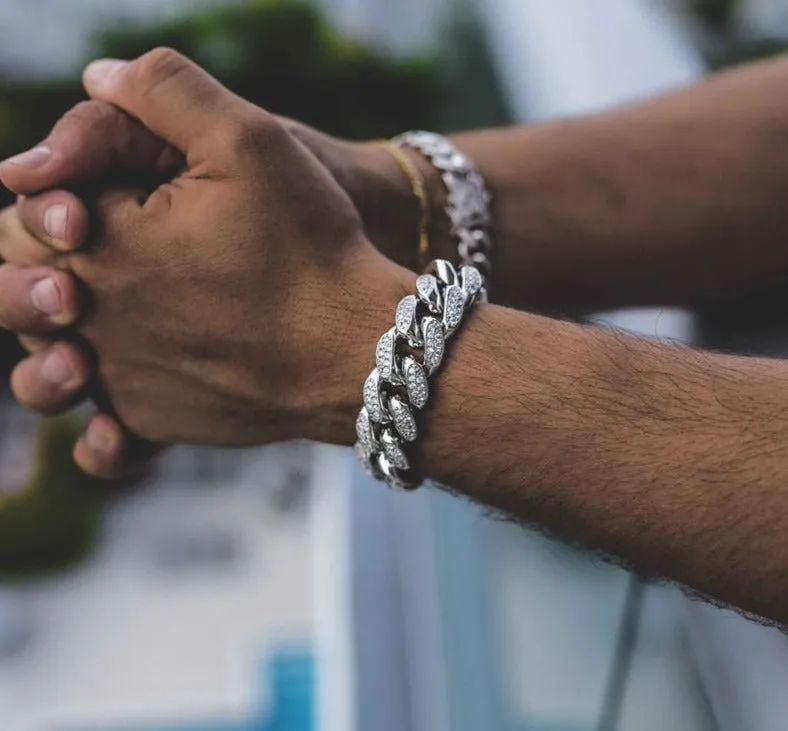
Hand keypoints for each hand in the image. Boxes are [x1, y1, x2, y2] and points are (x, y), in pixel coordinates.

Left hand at [0, 49, 412, 458]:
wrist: (357, 348)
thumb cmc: (312, 246)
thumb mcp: (250, 138)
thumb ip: (165, 90)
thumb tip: (98, 77)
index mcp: (102, 247)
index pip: (24, 214)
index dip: (52, 196)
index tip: (92, 201)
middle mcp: (96, 324)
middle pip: (20, 290)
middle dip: (39, 265)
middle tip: (81, 251)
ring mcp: (124, 383)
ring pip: (46, 368)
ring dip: (49, 344)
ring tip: (82, 328)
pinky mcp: (158, 422)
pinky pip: (103, 435)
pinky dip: (100, 426)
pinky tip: (107, 419)